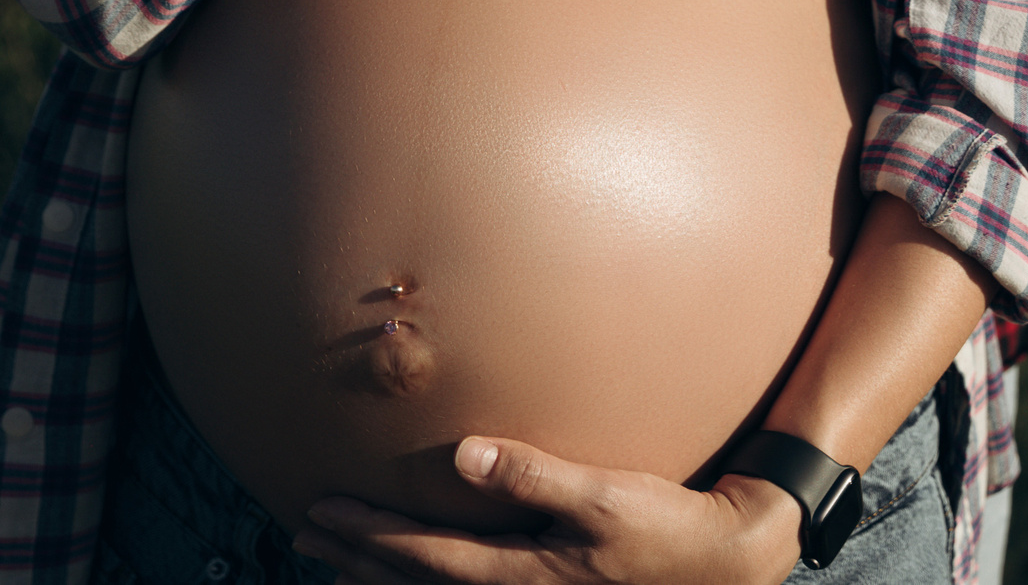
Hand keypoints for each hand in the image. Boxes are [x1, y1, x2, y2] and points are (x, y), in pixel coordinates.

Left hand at [293, 436, 803, 584]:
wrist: (722, 563)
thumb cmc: (669, 529)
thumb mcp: (607, 496)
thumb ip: (534, 475)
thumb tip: (464, 456)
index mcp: (520, 574)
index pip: (421, 557)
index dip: (366, 535)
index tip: (320, 510)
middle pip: (413, 583)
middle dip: (355, 558)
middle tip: (304, 534)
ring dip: (380, 578)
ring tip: (336, 565)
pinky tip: (421, 575)